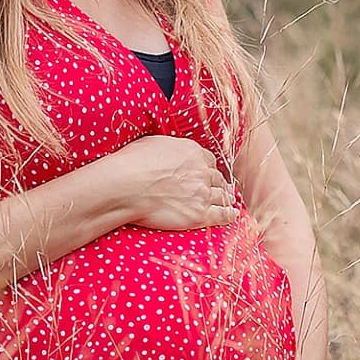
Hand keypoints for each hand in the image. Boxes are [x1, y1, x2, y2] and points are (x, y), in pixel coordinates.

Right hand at [106, 134, 239, 230]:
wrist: (127, 186)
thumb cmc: (133, 163)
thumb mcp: (153, 144)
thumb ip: (171, 149)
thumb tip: (170, 151)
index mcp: (193, 153)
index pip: (209, 161)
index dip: (208, 169)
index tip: (205, 174)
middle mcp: (202, 172)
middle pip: (218, 178)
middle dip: (218, 184)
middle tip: (218, 189)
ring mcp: (203, 194)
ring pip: (223, 196)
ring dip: (225, 199)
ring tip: (227, 203)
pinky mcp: (200, 215)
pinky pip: (223, 215)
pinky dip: (229, 215)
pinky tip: (232, 216)